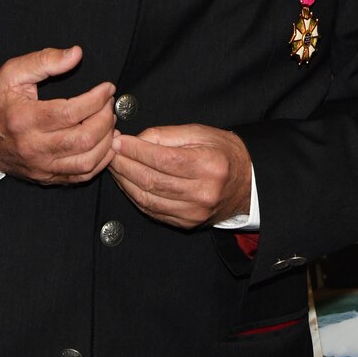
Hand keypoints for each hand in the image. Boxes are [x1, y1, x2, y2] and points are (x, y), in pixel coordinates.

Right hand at [0, 46, 115, 183]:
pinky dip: (100, 161)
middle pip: (83, 139)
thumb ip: (45, 60)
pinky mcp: (46, 177)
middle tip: (109, 103)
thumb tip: (76, 54)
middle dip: (105, 118)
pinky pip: (81, 177)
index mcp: (25, 119)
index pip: (71, 112)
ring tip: (109, 121)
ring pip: (87, 162)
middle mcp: (33, 146)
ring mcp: (41, 166)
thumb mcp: (12, 73)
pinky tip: (105, 144)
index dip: (96, 99)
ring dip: (106, 141)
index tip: (107, 88)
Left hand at [109, 123, 251, 228]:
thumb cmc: (224, 153)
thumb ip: (167, 135)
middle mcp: (202, 192)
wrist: (247, 184)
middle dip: (125, 164)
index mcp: (209, 165)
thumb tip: (137, 139)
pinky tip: (127, 182)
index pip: (163, 159)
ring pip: (148, 198)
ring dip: (125, 181)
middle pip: (152, 180)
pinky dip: (134, 196)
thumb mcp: (201, 133)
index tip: (119, 140)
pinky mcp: (186, 223)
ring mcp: (194, 212)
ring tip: (115, 165)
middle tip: (110, 151)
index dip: (136, 150)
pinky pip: (152, 211)